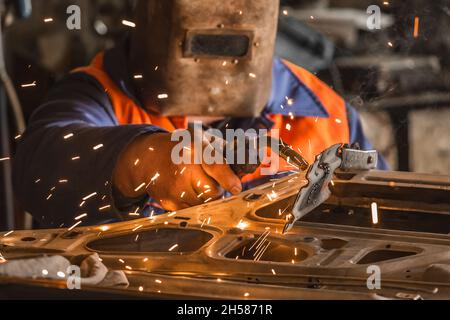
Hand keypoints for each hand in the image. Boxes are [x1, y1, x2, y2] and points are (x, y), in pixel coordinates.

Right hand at [113, 131, 241, 210]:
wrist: (148, 158)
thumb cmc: (182, 147)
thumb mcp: (202, 139)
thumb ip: (224, 151)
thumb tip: (250, 164)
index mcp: (193, 146)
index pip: (213, 164)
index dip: (227, 178)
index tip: (237, 187)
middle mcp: (182, 167)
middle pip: (212, 191)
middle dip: (217, 188)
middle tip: (209, 178)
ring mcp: (174, 188)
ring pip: (205, 203)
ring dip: (207, 197)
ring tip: (195, 182)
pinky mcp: (169, 202)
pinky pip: (194, 210)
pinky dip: (196, 203)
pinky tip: (187, 189)